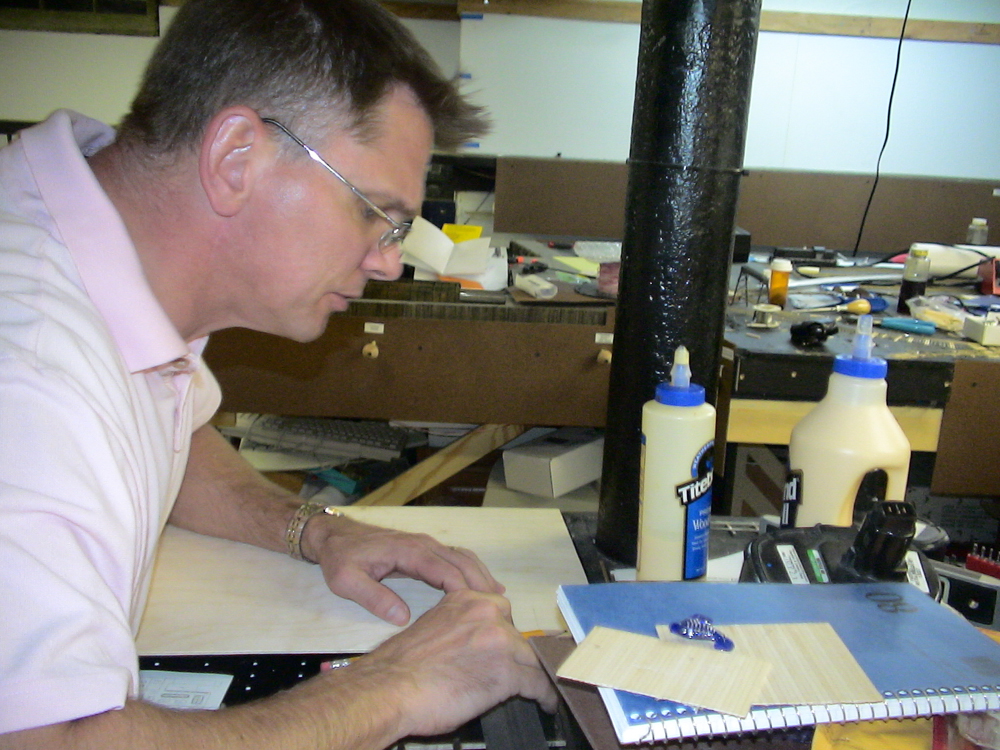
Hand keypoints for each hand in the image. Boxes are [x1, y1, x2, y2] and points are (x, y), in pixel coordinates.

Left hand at [304, 514, 503, 624]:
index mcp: (408, 551)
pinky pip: (455, 558)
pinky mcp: (424, 548)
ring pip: (463, 558)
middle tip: (499, 611)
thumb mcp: (346, 581)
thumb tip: (404, 617)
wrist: (334, 535)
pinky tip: (483, 586)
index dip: (464, 591)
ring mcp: (425, 544)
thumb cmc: (340, 558)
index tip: (478, 612)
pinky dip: (472, 570)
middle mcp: (423, 544)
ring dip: (481, 576)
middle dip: (481, 584)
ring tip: (498, 600)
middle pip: (462, 562)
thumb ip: (373, 598)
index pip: (445, 571)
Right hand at [347, 589, 558, 737]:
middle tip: (520, 673)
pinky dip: (544, 695)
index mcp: (465, 599)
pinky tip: (545, 702)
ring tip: (540, 690)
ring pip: (532, 659)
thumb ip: (461, 628)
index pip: (502, 613)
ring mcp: (499, 641)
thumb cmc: (402, 667)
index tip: (511, 650)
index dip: (507, 636)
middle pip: (519, 635)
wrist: (389, 688)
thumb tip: (476, 647)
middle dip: (519, 656)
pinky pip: (537, 683)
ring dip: (535, 675)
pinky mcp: (506, 672)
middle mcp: (486, 613)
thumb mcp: (434, 628)